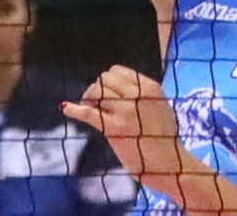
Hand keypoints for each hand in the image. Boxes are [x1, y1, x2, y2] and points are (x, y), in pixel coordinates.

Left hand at [63, 66, 183, 182]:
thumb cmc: (165, 139)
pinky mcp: (115, 129)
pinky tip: (66, 108)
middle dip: (98, 89)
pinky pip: (89, 113)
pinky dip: (75, 109)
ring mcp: (126, 111)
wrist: (170, 165)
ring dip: (89, 98)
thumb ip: (143, 95)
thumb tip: (120, 87)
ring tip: (89, 108)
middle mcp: (137, 95)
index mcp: (150, 88)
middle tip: (97, 103)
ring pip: (96, 91)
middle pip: (105, 79)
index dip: (108, 81)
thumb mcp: (160, 107)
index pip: (118, 71)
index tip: (107, 93)